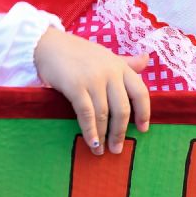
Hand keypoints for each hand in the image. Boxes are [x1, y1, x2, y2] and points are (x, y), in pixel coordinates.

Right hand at [34, 27, 150, 154]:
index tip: (143, 129)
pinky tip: (91, 142)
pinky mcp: (75, 86)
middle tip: (117, 149)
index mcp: (120, 66)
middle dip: (120, 132)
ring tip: (101, 151)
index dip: (144, 113)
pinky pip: (86, 114)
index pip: (140, 92)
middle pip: (122, 109)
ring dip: (104, 136)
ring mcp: (93, 79)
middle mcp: (110, 72)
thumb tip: (146, 59)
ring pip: (104, 114)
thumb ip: (126, 62)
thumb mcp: (106, 55)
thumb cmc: (78, 52)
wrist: (49, 45)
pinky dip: (90, 131)